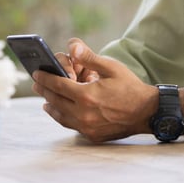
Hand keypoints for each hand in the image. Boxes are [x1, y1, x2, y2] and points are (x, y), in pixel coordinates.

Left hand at [32, 38, 157, 141]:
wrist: (147, 112)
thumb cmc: (130, 87)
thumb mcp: (111, 67)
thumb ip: (89, 58)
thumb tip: (71, 46)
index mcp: (87, 95)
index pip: (58, 85)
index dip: (45, 78)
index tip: (37, 73)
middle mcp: (84, 114)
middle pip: (55, 101)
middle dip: (44, 90)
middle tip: (36, 83)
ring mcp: (87, 127)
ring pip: (60, 116)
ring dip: (51, 105)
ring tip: (45, 98)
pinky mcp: (92, 135)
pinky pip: (71, 126)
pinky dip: (63, 117)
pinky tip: (60, 111)